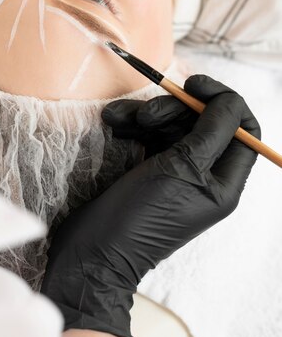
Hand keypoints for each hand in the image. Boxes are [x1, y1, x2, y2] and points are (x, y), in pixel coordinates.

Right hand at [40, 76, 259, 336]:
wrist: (92, 251)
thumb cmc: (142, 215)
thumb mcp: (183, 169)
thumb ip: (212, 130)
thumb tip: (231, 99)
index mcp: (223, 182)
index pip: (244, 129)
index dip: (224, 100)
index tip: (193, 84)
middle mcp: (203, 174)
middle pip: (202, 121)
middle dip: (174, 108)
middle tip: (147, 115)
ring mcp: (173, 170)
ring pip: (171, 123)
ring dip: (146, 113)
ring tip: (119, 119)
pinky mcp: (146, 167)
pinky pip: (147, 133)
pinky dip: (130, 123)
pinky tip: (112, 122)